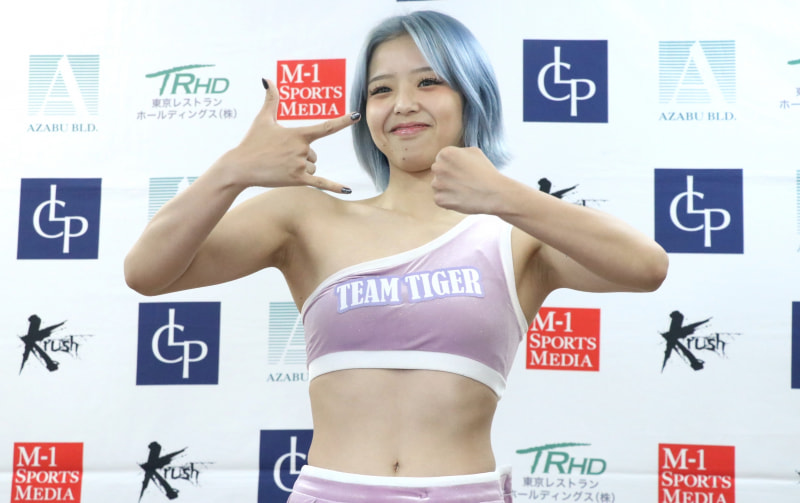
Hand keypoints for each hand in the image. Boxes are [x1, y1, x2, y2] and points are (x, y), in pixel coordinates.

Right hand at [217, 78, 358, 192]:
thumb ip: (271, 100)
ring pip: (313, 167)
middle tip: (280, 156)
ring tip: (281, 166)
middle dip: (301, 156)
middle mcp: (302, 149)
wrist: (240, 166)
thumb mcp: (263, 119)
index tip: (357, 115)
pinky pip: (321, 183)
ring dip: (301, 168)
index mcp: (298, 134)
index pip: (326, 126)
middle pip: (314, 154)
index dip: (343, 121)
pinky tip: (349, 190)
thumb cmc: (252, 141)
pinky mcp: (297, 180)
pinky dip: (335, 187)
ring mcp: (300, 165)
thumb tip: (266, 79)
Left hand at [430, 146, 508, 213]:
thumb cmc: (486, 172)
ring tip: (463, 190)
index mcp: (445, 153)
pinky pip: (440, 199)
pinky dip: (448, 201)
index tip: (462, 171)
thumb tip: (452, 157)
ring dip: (447, 188)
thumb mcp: (475, 152)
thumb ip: (459, 152)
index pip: (442, 159)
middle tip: (462, 181)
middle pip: (438, 172)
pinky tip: (461, 198)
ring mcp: (437, 184)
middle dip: (447, 176)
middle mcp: (438, 167)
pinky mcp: (439, 199)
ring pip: (438, 186)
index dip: (452, 166)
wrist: (494, 193)